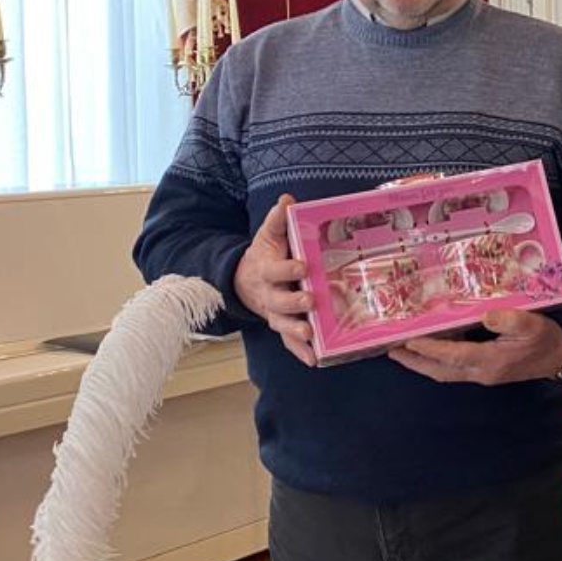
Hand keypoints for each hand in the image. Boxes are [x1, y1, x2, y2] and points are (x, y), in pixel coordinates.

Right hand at [234, 195, 316, 365]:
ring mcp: (274, 313)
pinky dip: (299, 352)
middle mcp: (269, 294)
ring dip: (295, 332)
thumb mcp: (269, 235)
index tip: (303, 266)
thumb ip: (278, 220)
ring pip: (282, 325)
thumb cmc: (266, 254)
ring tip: (310, 335)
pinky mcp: (281, 327)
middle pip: (279, 301)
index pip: (275, 270)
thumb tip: (288, 200)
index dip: (288, 269)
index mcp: (267, 269)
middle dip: (294, 302)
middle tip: (311, 301)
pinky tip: (315, 360)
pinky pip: (289, 342)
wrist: (246, 280)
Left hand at [388, 308, 561, 384]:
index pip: (452, 356)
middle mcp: (482, 371)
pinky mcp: (486, 371)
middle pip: (440, 371)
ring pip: (444, 372)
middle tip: (391, 351)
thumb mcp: (533, 323)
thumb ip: (510, 319)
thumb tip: (485, 315)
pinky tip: (430, 351)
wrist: (561, 357)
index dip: (429, 349)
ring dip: (422, 364)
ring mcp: (483, 374)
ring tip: (402, 352)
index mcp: (491, 360)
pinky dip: (436, 362)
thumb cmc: (547, 338)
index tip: (409, 340)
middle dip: (414, 362)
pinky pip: (453, 369)